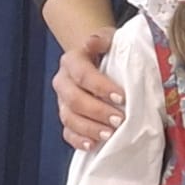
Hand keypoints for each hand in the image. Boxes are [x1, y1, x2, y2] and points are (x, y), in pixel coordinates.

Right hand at [53, 28, 122, 151]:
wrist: (99, 61)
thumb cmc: (108, 52)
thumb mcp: (110, 39)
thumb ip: (103, 39)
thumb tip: (93, 42)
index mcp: (72, 61)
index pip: (82, 74)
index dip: (100, 87)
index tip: (122, 97)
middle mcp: (63, 82)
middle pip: (74, 100)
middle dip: (97, 111)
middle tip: (119, 120)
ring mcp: (63, 102)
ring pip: (70, 118)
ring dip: (90, 128)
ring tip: (110, 135)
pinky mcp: (67, 118)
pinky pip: (68, 133)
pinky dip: (79, 141)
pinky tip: (93, 145)